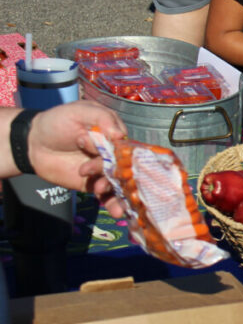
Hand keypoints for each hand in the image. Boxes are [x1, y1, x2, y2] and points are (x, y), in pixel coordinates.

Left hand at [27, 101, 128, 217]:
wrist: (33, 143)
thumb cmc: (56, 122)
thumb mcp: (79, 111)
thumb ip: (102, 118)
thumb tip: (120, 135)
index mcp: (114, 135)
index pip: (128, 146)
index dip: (122, 152)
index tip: (110, 154)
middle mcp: (113, 154)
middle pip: (124, 167)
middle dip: (114, 171)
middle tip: (91, 170)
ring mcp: (104, 171)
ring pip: (119, 183)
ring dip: (114, 188)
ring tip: (98, 188)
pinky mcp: (94, 185)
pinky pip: (108, 196)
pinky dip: (114, 205)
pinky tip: (118, 212)